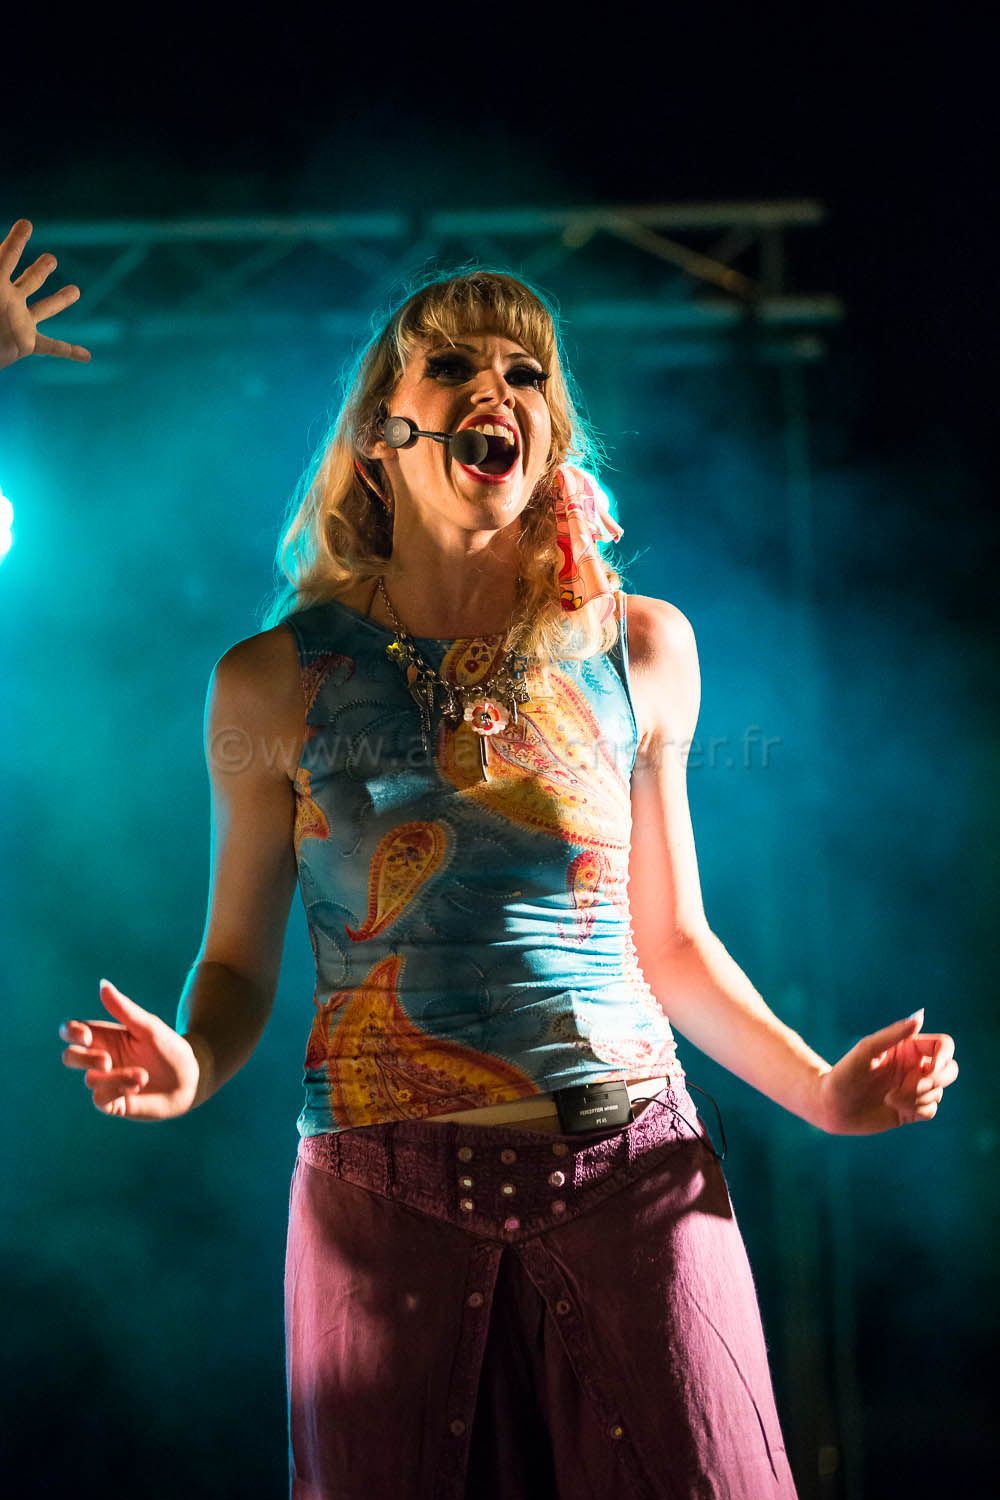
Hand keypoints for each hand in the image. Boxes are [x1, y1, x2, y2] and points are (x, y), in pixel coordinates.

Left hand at [1, 218, 90, 370]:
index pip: (7, 256)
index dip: (17, 240)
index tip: (26, 224)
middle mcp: (10, 300)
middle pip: (30, 280)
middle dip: (41, 269)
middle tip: (51, 259)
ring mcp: (20, 322)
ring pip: (45, 308)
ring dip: (60, 300)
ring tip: (75, 291)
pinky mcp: (26, 344)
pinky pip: (52, 347)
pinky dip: (69, 351)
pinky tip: (86, 356)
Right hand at [59, 978, 201, 1119]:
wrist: (191, 1080)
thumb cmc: (170, 1048)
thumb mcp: (149, 1027)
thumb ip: (124, 1009)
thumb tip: (102, 984)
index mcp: (106, 1036)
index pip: (73, 1032)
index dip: (71, 1032)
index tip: (86, 1036)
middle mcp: (102, 1059)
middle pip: (70, 1056)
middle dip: (82, 1058)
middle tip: (107, 1061)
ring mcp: (106, 1081)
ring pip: (90, 1079)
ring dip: (116, 1077)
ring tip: (143, 1076)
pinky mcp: (113, 1101)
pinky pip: (99, 1098)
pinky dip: (118, 1091)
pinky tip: (138, 1086)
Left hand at [816, 1010, 957, 1134]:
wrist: (830, 1106)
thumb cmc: (844, 1074)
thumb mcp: (866, 1051)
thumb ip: (892, 1034)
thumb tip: (919, 1018)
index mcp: (907, 1048)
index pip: (943, 1046)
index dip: (944, 1056)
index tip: (932, 1068)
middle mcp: (913, 1067)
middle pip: (950, 1070)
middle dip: (937, 1079)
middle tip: (915, 1086)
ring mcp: (913, 1089)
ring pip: (938, 1092)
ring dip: (917, 1096)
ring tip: (889, 1097)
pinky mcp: (911, 1110)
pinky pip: (931, 1110)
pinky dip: (917, 1109)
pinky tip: (894, 1107)